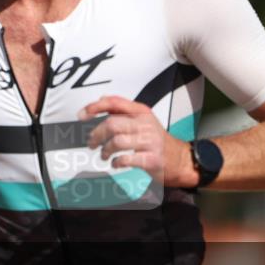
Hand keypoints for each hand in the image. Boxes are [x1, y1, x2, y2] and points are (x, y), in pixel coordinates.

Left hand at [80, 95, 198, 187]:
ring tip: (104, 155)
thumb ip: (123, 111)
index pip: (115, 103)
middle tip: (91, 143)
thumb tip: (100, 101)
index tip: (82, 115)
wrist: (181, 159)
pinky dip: (116, 162)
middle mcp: (145, 124)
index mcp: (142, 112)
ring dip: (105, 150)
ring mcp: (149, 141)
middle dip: (96, 134)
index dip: (95, 107)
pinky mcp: (151, 159)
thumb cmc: (157, 140)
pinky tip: (115, 163)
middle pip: (112, 124)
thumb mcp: (143, 120)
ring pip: (117, 141)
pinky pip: (127, 159)